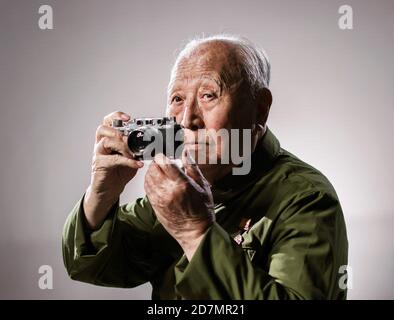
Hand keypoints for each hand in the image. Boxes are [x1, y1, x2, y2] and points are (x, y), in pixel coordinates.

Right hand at [84, 111, 143, 228]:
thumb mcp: (132, 157)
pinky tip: (138, 164)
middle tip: (130, 138)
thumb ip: (138, 149)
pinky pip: (113, 159)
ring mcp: (99, 155)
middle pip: (103, 129)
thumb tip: (155, 144)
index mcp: (108, 139)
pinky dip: (127, 161)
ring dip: (123, 146)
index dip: (116, 116)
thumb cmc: (120, 172)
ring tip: (134, 153)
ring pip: (106, 142)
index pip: (108, 122)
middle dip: (118, 131)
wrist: (109, 190)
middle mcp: (101, 145)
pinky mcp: (100, 166)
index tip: (129, 118)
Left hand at [144, 152, 214, 260]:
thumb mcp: (203, 187)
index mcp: (182, 185)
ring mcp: (160, 199)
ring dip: (152, 171)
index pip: (164, 163)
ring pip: (148, 178)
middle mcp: (169, 191)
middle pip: (153, 169)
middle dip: (156, 162)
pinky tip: (155, 180)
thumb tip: (186, 153)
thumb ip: (193, 168)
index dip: (162, 156)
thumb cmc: (202, 211)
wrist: (195, 232)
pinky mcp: (155, 206)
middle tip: (162, 162)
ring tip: (159, 170)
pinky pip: (147, 188)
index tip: (165, 155)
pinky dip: (149, 181)